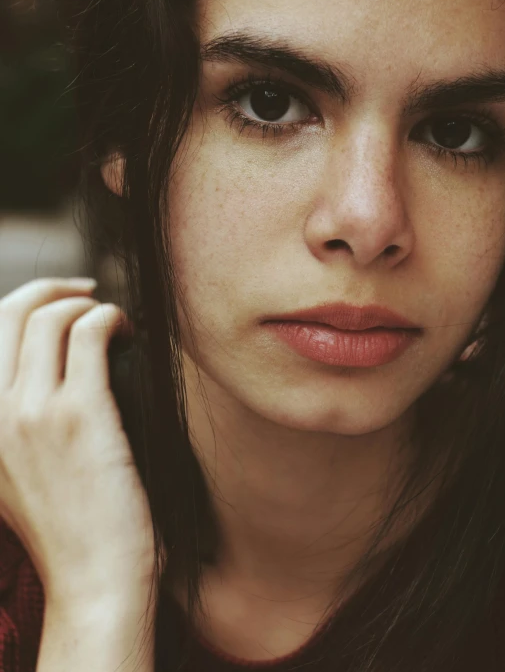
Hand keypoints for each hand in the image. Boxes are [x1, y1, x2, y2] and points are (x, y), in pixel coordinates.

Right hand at [0, 278, 155, 610]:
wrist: (94, 581)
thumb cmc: (69, 527)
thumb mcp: (14, 475)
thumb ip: (13, 424)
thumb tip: (41, 369)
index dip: (24, 302)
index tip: (61, 301)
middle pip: (12, 311)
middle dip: (54, 287)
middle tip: (89, 291)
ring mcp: (31, 412)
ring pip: (51, 317)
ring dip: (87, 305)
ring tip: (116, 322)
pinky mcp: (79, 415)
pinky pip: (89, 332)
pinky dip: (110, 318)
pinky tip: (128, 332)